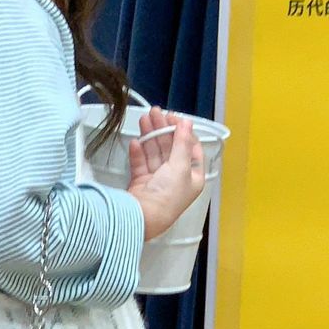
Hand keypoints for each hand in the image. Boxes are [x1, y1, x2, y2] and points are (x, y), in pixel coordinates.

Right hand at [127, 108, 206, 242]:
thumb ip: (182, 142)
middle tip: (155, 112)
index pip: (191, 148)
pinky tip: (135, 142)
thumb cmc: (167, 194)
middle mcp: (177, 178)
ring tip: (143, 119)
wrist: (144, 216)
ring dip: (150, 136)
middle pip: (171, 148)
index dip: (183, 132)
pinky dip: (138, 152)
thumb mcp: (180, 166)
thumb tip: (187, 123)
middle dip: (163, 129)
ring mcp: (158, 180)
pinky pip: (141, 163)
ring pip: (155, 153)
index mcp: (193, 177)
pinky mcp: (142, 182)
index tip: (174, 118)